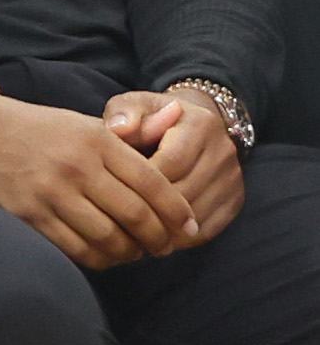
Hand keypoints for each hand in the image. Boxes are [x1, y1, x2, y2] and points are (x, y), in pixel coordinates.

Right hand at [0, 95, 198, 268]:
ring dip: (128, 253)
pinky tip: (104, 256)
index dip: (177, 212)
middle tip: (164, 247)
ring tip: (134, 253)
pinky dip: (97, 259)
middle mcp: (77, 167)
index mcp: (97, 141)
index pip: (153, 183)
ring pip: (108, 238)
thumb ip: (132, 132)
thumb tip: (180, 115)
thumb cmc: (38, 130)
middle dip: (158, 238)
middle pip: (135, 215)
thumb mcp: (85, 122)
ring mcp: (51, 193)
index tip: (188, 228)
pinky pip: (75, 249)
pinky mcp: (28, 215)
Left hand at [105, 88, 244, 245]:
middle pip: (184, 193)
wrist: (192, 126)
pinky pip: (206, 230)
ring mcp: (233, 179)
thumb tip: (118, 129)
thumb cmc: (151, 118)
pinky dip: (178, 239)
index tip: (111, 191)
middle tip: (114, 220)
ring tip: (127, 233)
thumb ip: (124, 113)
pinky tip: (150, 239)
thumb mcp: (134, 105)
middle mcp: (223, 152)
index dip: (139, 181)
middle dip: (147, 209)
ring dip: (161, 230)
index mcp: (200, 125)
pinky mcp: (234, 201)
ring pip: (195, 217)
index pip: (171, 162)